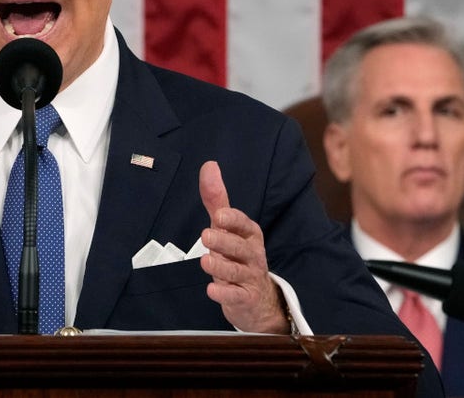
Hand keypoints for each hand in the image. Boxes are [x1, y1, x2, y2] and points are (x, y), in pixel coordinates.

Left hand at [198, 161, 288, 332]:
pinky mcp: (244, 299)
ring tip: (205, 261)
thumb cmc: (237, 255)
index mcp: (249, 235)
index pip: (244, 225)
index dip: (233, 220)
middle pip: (240, 248)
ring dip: (221, 267)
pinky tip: (211, 289)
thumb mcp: (227, 227)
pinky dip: (224, 293)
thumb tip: (209, 165)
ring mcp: (250, 278)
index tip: (218, 216)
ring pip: (236, 272)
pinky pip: (236, 296)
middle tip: (206, 235)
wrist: (257, 299)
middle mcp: (252, 255)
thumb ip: (217, 200)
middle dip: (225, 242)